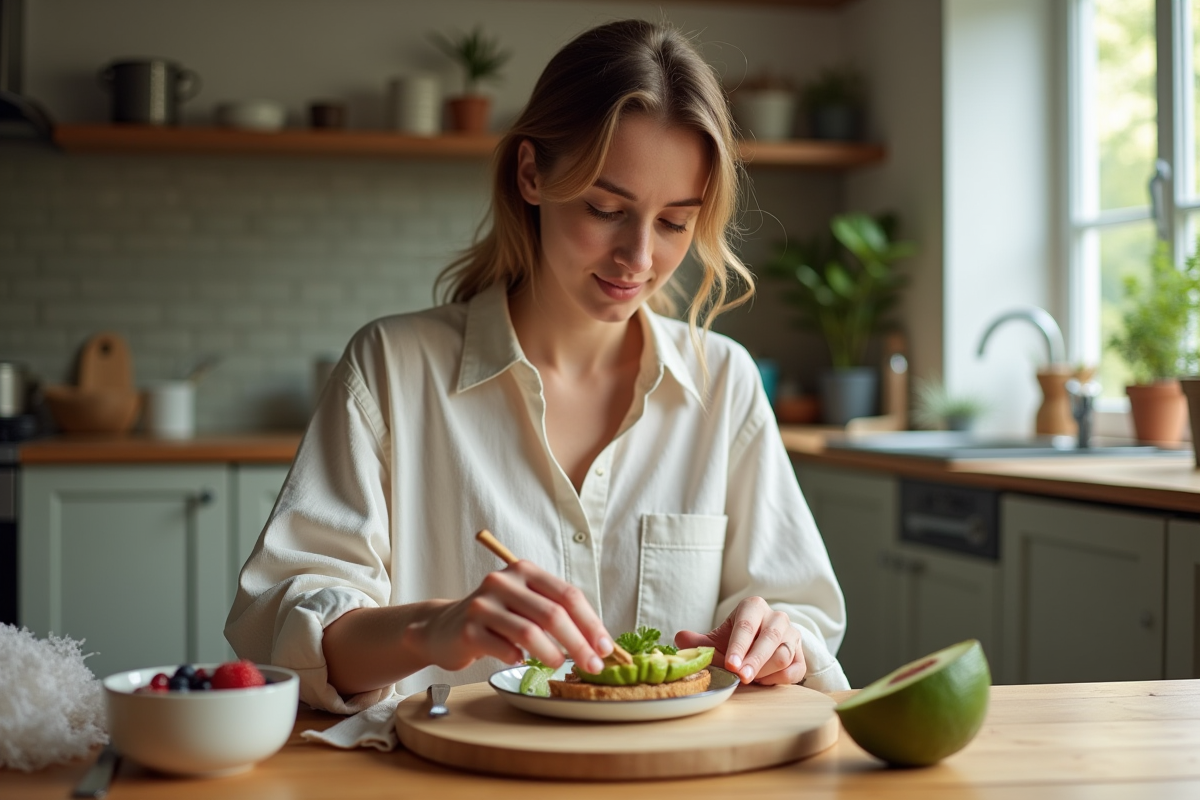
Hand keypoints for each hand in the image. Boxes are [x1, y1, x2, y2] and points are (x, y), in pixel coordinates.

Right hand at [406, 560, 613, 673]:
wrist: (444, 628)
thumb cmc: (496, 619)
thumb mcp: (525, 605)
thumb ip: (556, 614)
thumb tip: (598, 642)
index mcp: (525, 571)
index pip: (567, 595)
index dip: (591, 623)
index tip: (605, 648)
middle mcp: (504, 581)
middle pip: (552, 614)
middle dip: (578, 644)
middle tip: (592, 666)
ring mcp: (484, 604)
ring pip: (530, 632)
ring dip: (552, 654)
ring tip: (558, 666)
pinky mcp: (468, 628)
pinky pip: (504, 648)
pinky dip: (519, 659)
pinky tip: (522, 661)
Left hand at [674, 597, 805, 684]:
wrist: (759, 645)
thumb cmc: (735, 640)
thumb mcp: (717, 639)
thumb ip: (699, 642)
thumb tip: (680, 639)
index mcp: (754, 607)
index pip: (746, 626)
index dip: (738, 646)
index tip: (731, 665)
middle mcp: (777, 618)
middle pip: (768, 640)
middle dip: (753, 661)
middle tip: (740, 678)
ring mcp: (792, 636)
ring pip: (783, 655)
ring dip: (764, 671)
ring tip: (748, 680)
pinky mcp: (802, 655)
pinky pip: (795, 670)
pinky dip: (779, 679)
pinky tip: (763, 682)